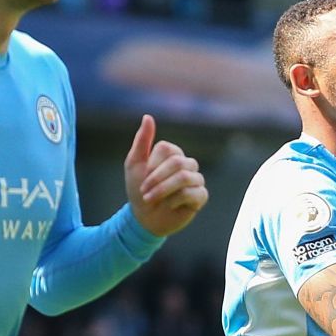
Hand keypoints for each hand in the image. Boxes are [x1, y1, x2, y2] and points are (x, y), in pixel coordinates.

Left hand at [124, 114, 207, 237]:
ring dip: (163, 190)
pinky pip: (192, 193)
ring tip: (152, 200)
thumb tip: (148, 116)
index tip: (142, 179)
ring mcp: (196, 180)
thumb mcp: (134, 164)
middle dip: (157, 179)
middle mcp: (187, 164)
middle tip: (145, 193)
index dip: (152, 166)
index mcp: (172, 154)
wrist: (144, 219)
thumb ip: (142, 140)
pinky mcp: (201, 196)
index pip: (167, 149)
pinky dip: (175, 200)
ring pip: (185, 177)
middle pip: (177, 162)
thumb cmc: (139, 190)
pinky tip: (170, 206)